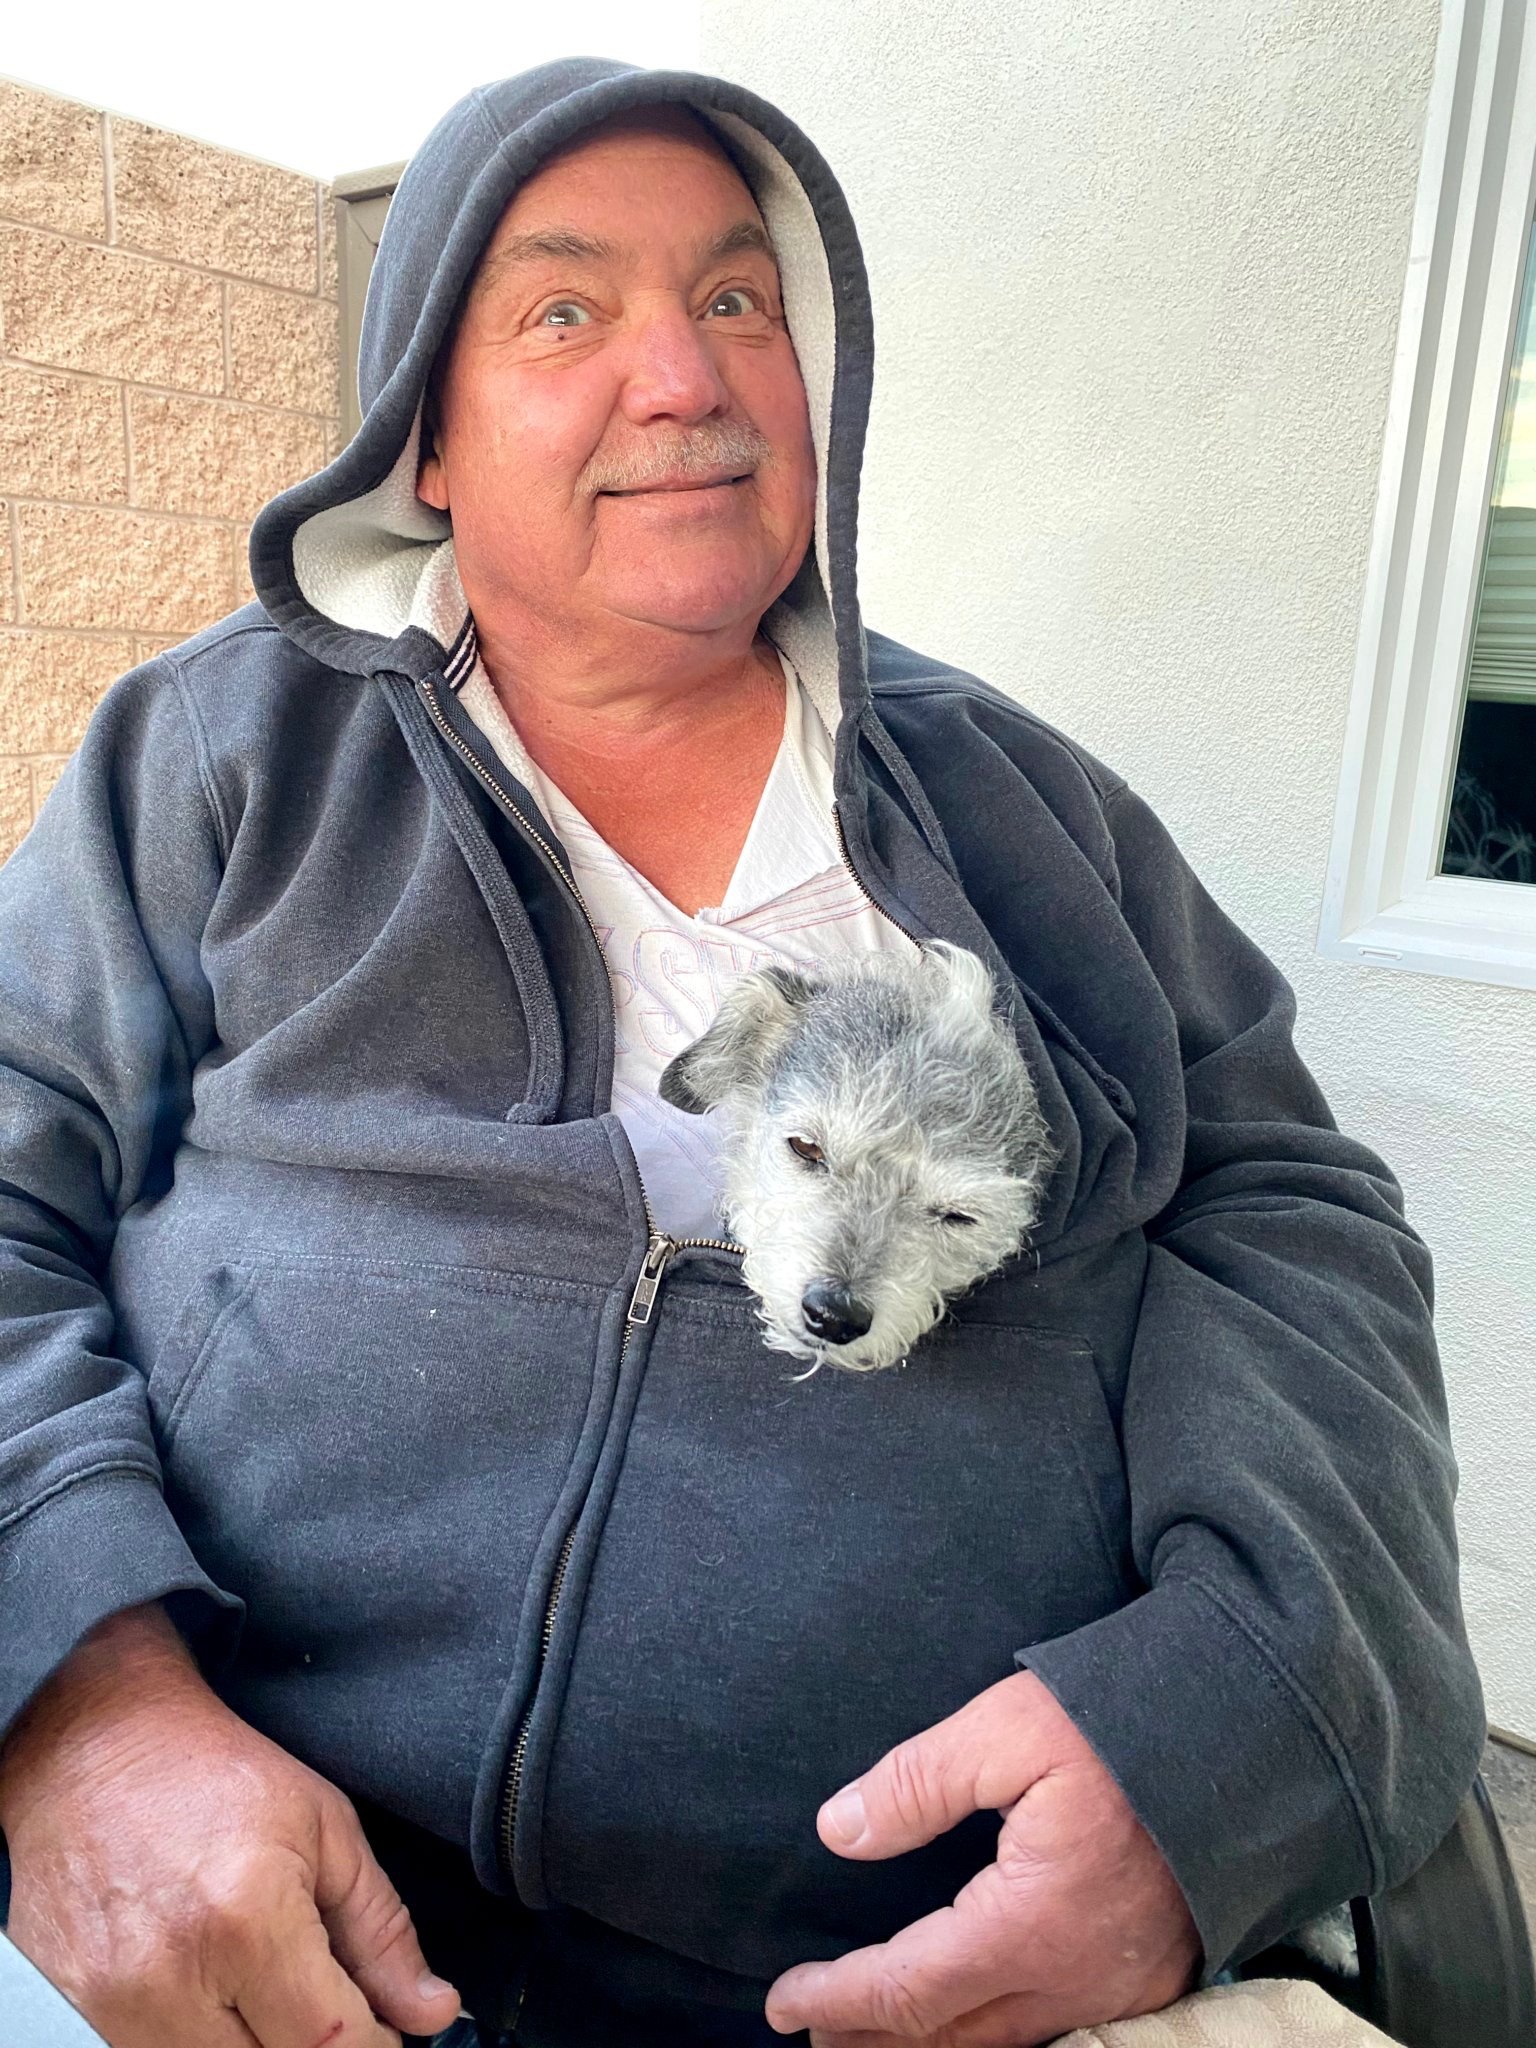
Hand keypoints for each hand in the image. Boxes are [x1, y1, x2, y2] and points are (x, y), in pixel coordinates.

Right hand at [0, 1603, 462, 2047]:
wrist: (95, 1749)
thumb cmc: (211, 1774)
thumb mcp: (327, 1828)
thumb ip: (383, 1931)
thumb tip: (432, 2012)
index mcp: (247, 1919)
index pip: (331, 2042)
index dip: (374, 2044)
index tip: (385, 2029)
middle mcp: (172, 1978)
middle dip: (316, 2041)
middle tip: (325, 1996)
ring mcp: (113, 2007)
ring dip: (256, 2042)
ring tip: (263, 1979)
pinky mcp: (78, 2015)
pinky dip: (201, 2038)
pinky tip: (213, 1985)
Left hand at [765, 1670, 1199, 2046]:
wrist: (1250, 1730)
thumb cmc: (1123, 1723)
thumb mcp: (1004, 1730)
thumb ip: (916, 1785)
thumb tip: (838, 1831)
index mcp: (1029, 1924)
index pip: (910, 1990)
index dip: (840, 2002)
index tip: (784, 2003)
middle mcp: (1076, 1978)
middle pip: (954, 2039)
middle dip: (875, 2041)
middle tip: (816, 2033)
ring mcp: (1123, 1986)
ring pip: (1008, 2044)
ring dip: (935, 2044)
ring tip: (877, 2036)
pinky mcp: (1157, 1974)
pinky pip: (1058, 2030)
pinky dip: (998, 2034)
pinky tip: (977, 2015)